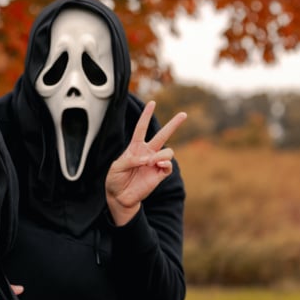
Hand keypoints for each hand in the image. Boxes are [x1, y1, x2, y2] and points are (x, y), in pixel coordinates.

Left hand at [105, 100, 186, 225]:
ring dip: (161, 155)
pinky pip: (168, 166)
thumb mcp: (116, 167)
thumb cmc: (115, 179)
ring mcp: (154, 163)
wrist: (119, 197)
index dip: (146, 115)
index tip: (152, 103)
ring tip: (151, 162)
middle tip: (184, 114)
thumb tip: (148, 159)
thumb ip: (131, 160)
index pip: (142, 128)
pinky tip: (158, 164)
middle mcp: (147, 153)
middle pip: (163, 135)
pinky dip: (165, 163)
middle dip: (174, 125)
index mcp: (135, 147)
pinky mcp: (159, 174)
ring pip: (168, 151)